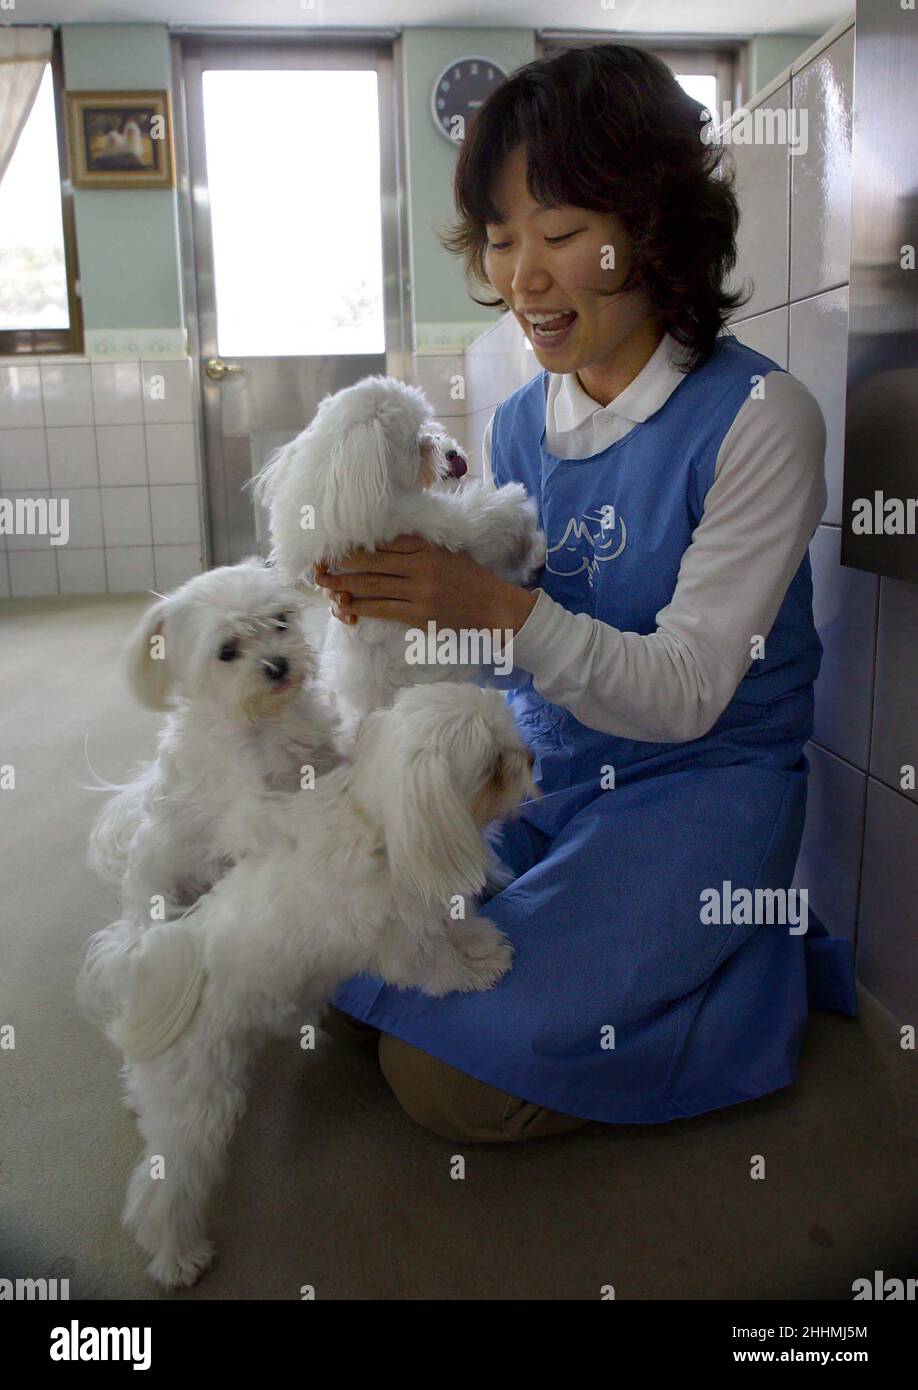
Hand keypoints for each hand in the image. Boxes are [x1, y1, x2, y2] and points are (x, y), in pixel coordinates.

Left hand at [315, 534, 536, 634]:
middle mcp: (421, 566)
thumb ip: (416, 547)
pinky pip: (383, 608)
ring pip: (373, 585)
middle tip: (319, 563)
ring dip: (344, 585)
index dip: (358, 544)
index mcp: (427, 547)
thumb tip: (380, 544)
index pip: (385, 542)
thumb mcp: (446, 553)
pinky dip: (362, 607)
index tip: (337, 544)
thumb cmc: (469, 579)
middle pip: (373, 562)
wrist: (494, 607)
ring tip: (324, 584)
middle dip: (343, 563)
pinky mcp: (419, 613)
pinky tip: (346, 605)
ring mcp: (419, 591)